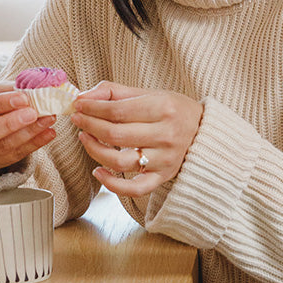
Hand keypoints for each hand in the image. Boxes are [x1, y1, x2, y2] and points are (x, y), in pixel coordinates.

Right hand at [0, 80, 57, 169]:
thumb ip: (8, 89)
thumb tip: (36, 87)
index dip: (0, 103)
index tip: (23, 97)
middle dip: (12, 123)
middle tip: (34, 112)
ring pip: (2, 147)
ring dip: (29, 133)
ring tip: (48, 119)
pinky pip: (14, 156)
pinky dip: (34, 144)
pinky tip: (48, 133)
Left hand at [70, 83, 202, 195]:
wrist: (204, 132)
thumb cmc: (174, 111)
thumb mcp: (150, 94)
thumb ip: (115, 93)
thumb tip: (84, 96)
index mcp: (163, 109)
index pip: (117, 111)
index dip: (92, 108)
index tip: (78, 105)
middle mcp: (165, 135)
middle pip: (115, 135)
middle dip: (89, 126)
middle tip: (77, 119)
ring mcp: (164, 159)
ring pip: (120, 161)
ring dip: (94, 150)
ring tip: (85, 138)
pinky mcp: (163, 177)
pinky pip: (134, 189)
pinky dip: (113, 184)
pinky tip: (98, 172)